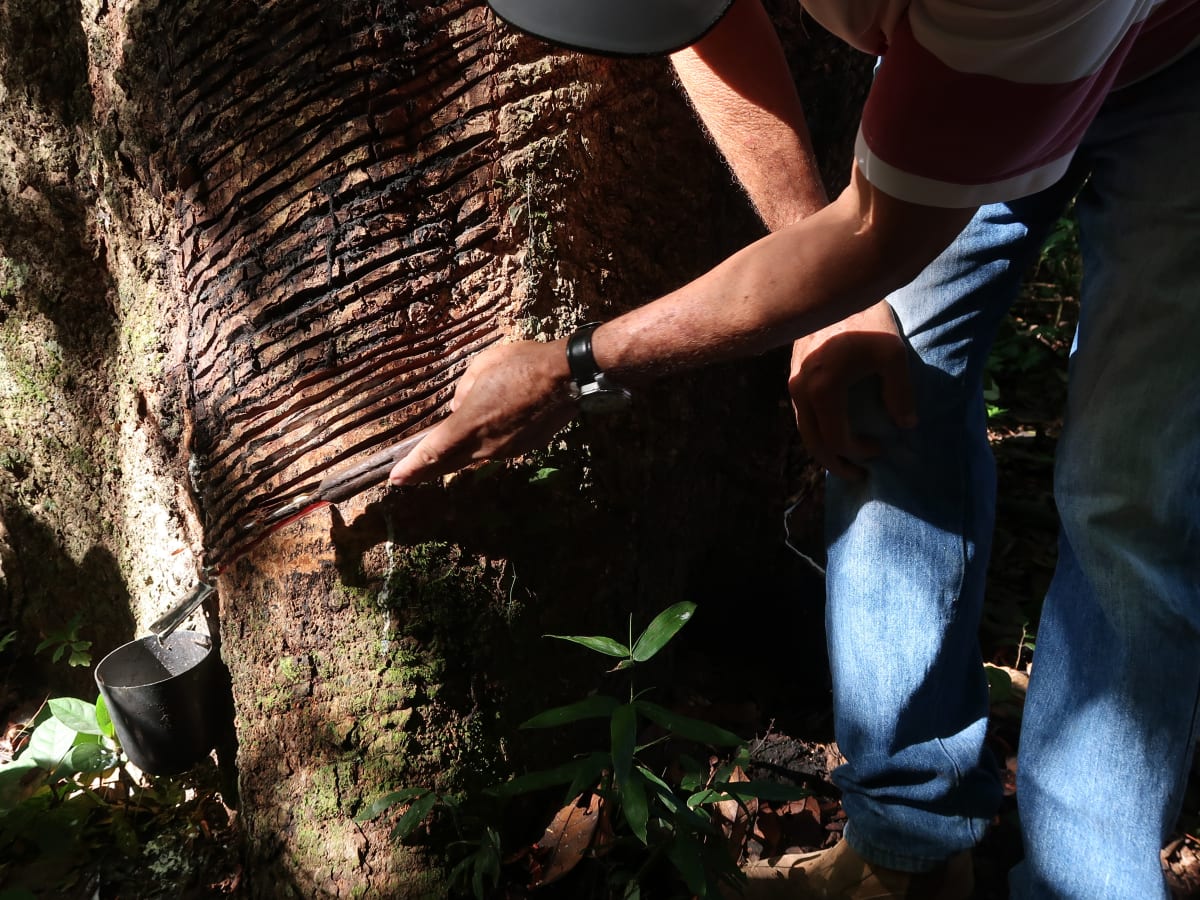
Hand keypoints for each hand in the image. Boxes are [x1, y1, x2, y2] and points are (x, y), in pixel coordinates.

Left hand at [389, 339, 575, 485]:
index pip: (434, 451)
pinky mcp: (524, 448)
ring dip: (455, 457)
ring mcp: (506, 450)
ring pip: (473, 457)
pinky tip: (485, 434)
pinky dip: (483, 446)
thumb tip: (459, 407)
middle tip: (404, 480)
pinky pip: (495, 449)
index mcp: (470, 423)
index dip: (412, 467)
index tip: (395, 478)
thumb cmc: (523, 364)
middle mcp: (486, 444)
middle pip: (448, 464)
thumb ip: (463, 391)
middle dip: (424, 472)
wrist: (568, 377)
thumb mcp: (482, 367)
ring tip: (439, 457)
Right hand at [788, 300, 915, 479]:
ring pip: (804, 430)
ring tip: (845, 462)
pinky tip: (833, 433)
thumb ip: (900, 394)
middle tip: (858, 476)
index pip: (838, 438)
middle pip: (813, 443)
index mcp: (823, 389)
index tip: (881, 448)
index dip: (860, 451)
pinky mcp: (792, 376)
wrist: (835, 290)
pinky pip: (801, 415)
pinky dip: (817, 431)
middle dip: (835, 464)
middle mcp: (800, 390)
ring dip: (824, 450)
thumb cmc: (868, 319)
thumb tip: (906, 426)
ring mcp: (792, 383)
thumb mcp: (893, 354)